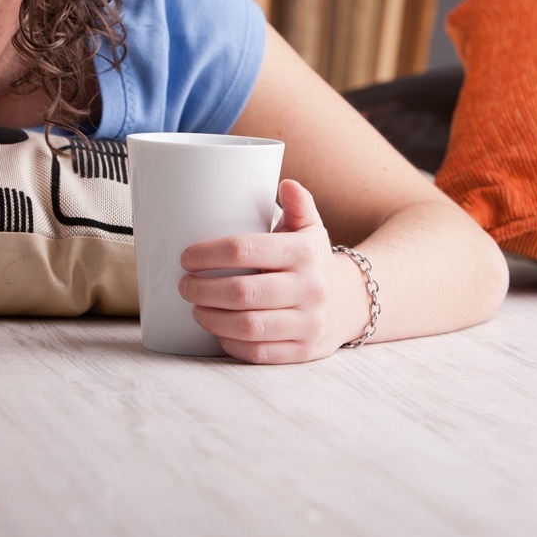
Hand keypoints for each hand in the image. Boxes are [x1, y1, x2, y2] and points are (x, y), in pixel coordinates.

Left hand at [178, 179, 358, 363]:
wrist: (351, 302)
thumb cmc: (314, 261)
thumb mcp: (310, 229)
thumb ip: (299, 204)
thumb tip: (286, 183)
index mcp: (305, 252)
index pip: (245, 250)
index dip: (208, 254)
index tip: (186, 258)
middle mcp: (310, 289)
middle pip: (242, 292)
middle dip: (202, 289)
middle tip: (185, 285)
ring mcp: (308, 323)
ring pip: (248, 326)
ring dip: (212, 319)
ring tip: (196, 309)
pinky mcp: (303, 351)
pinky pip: (259, 353)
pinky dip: (231, 343)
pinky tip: (218, 331)